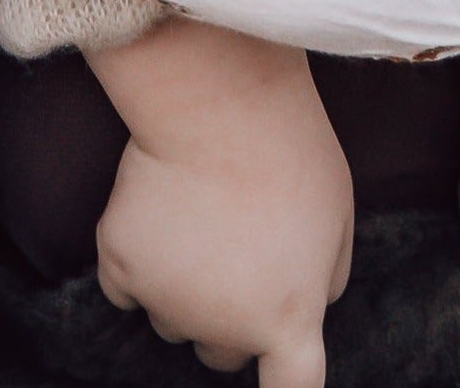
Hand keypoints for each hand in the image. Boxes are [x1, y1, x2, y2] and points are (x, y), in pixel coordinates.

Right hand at [86, 21, 351, 385]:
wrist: (220, 100)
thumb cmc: (291, 150)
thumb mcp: (340, 217)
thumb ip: (326, 277)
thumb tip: (308, 301)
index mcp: (287, 318)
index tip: (275, 387)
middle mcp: (222, 326)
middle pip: (222, 352)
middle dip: (229, 315)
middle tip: (236, 248)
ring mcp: (165, 300)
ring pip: (171, 318)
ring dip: (182, 285)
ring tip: (200, 213)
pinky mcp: (119, 264)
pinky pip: (125, 284)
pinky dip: (137, 258)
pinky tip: (158, 209)